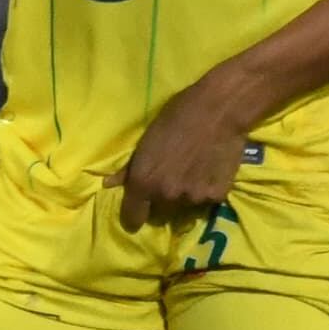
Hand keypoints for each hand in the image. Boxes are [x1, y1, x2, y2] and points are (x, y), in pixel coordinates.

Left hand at [118, 72, 255, 227]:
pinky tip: (210, 170)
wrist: (219, 111)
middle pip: (161, 212)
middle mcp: (167, 195)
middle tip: (173, 177)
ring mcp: (193, 198)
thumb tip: (109, 184)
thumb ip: (129, 168)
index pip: (133, 218)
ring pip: (185, 206)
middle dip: (163, 200)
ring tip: (194, 171)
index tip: (139, 211)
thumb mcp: (146, 140)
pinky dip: (208, 190)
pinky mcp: (217, 196)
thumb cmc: (177, 118)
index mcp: (144, 182)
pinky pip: (207, 200)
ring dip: (187, 195)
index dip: (134, 216)